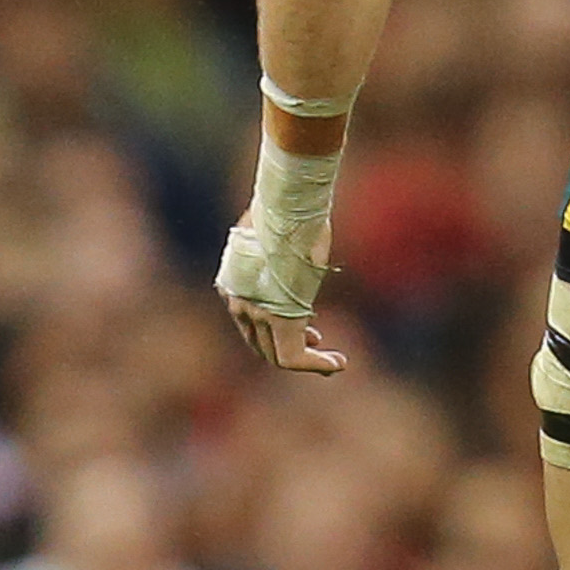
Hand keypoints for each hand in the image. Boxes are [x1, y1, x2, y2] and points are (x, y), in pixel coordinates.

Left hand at [216, 217, 346, 376]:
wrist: (288, 205)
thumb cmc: (289, 211)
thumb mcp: (280, 235)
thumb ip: (281, 254)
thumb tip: (297, 249)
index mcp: (234, 280)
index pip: (249, 319)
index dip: (271, 330)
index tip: (302, 327)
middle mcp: (238, 300)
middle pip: (259, 340)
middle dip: (287, 345)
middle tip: (316, 340)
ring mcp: (256, 311)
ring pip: (276, 352)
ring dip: (304, 358)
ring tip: (330, 360)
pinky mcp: (279, 319)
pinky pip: (292, 356)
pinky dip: (314, 364)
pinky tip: (336, 363)